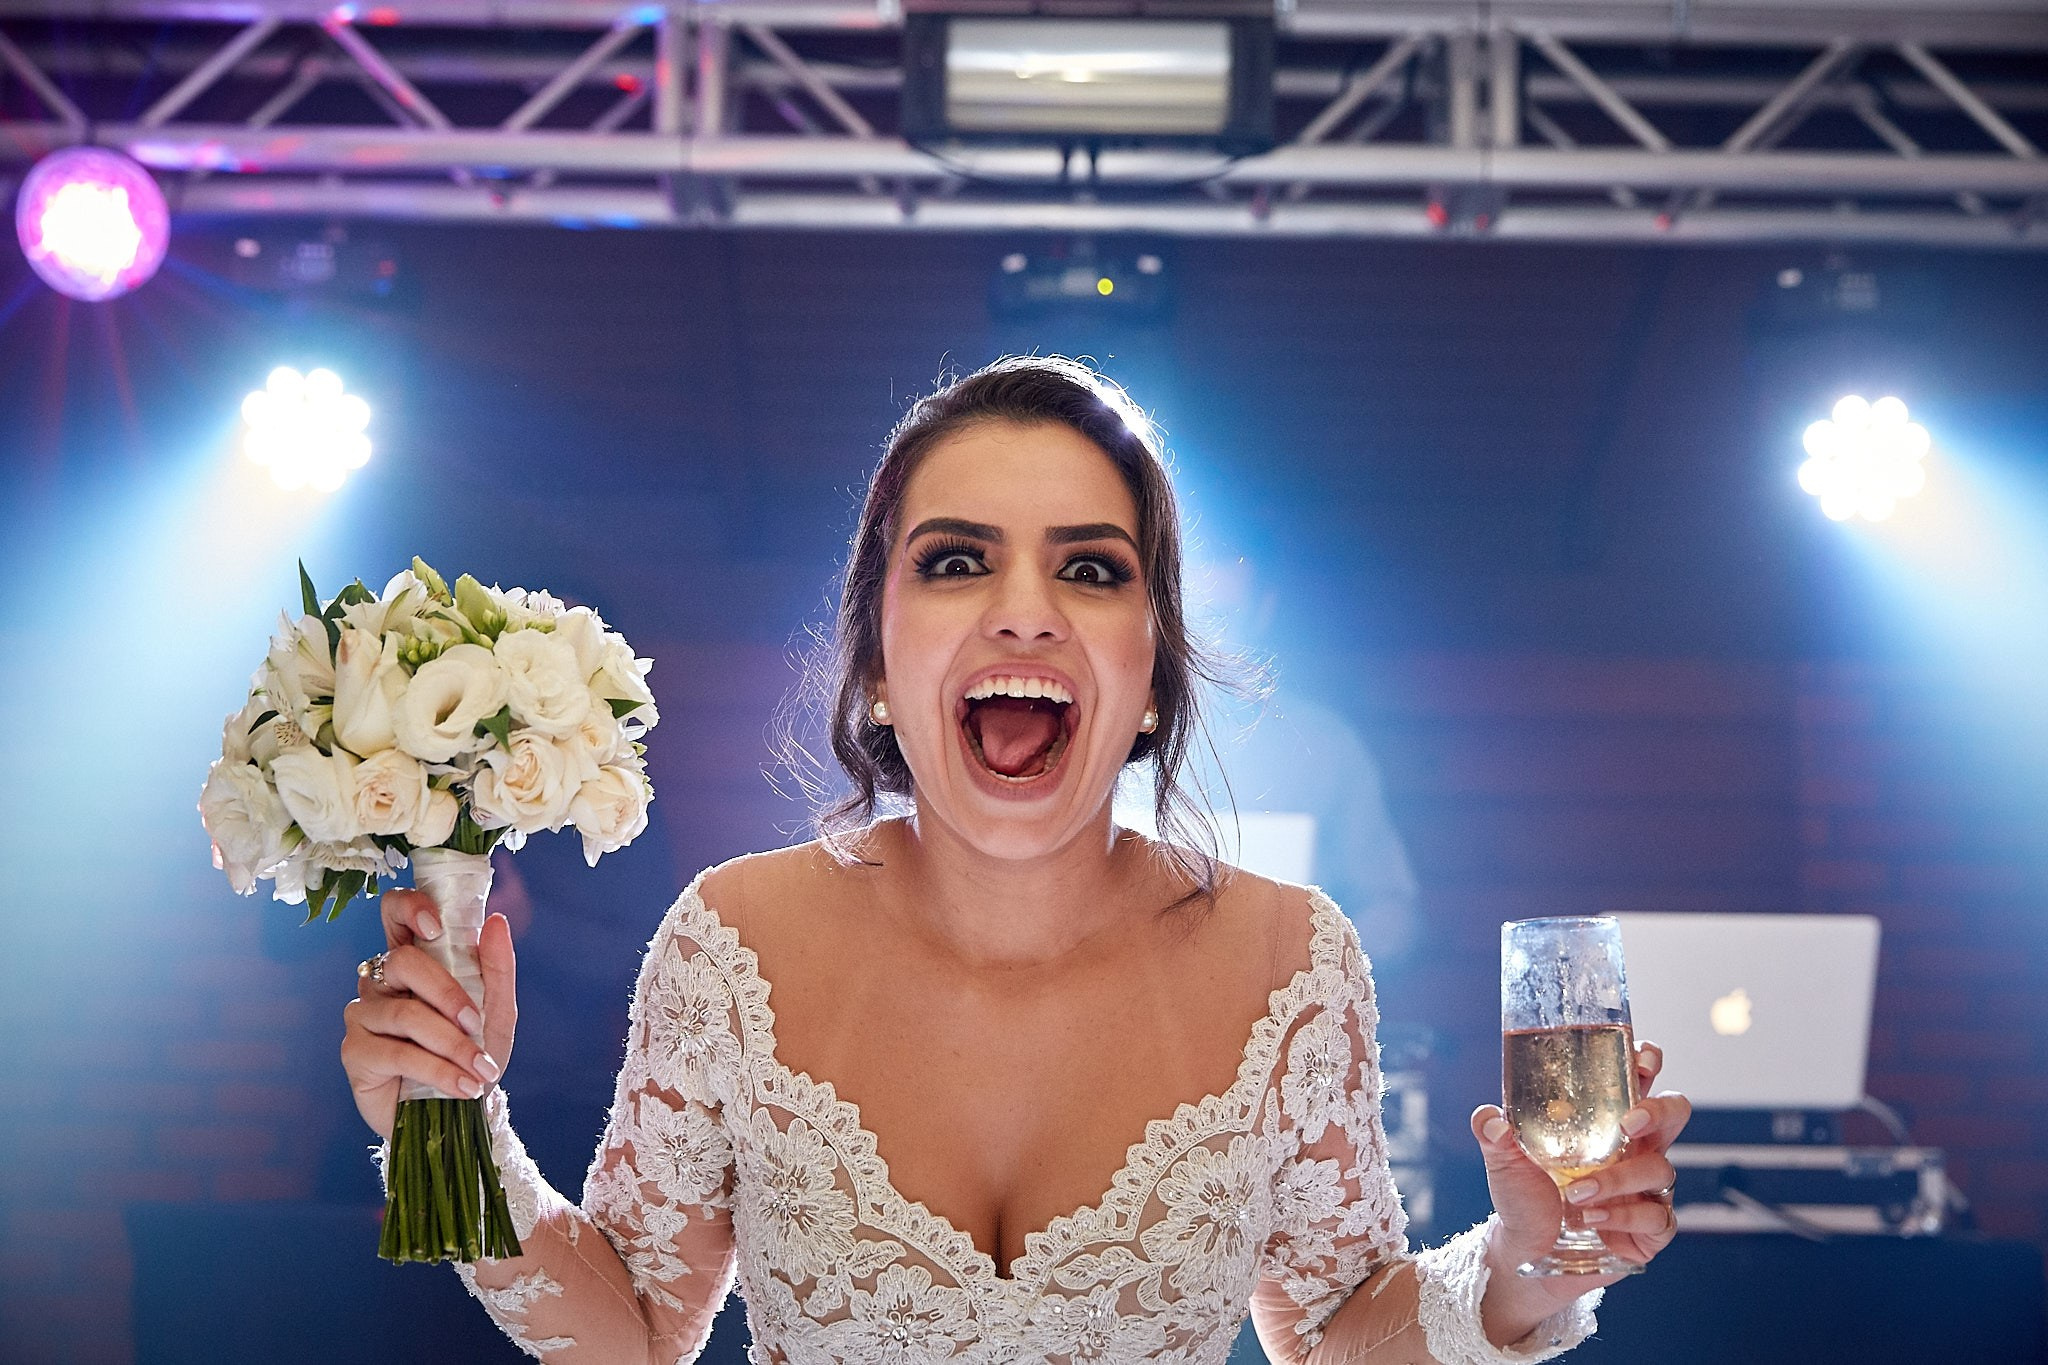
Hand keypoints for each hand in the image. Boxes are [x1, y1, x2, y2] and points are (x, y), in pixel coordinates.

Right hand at [339, 888, 518, 1139]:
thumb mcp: (496, 1010)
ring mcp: (363, 1015)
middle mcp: (381, 981)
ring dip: (451, 1043)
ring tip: (481, 1069)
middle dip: (446, 992)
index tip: (435, 927)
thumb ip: (496, 967)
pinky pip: (397, 1054)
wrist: (462, 1109)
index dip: (409, 908)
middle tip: (476, 1022)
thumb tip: (496, 921)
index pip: (394, 912)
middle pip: (401, 961)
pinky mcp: (355, 1053)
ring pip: (405, 1013)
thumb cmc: (473, 1051)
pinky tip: (464, 1086)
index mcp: (413, 959)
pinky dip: (439, 1070)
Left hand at [1471, 1041, 1692, 1296]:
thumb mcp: (1503, 1159)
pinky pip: (1656, 1216)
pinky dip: (1622, 1216)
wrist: (1527, 1250)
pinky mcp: (1651, 1227)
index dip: (1647, 1062)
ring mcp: (1648, 1187)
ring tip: (1575, 1193)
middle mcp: (1635, 1148)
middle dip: (1659, 1111)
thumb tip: (1492, 1120)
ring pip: (1659, 1169)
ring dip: (1617, 1179)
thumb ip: (1493, 1131)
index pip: (1638, 1079)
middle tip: (1629, 1122)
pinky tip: (1590, 1218)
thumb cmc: (1524, 1194)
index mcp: (1605, 1121)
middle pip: (1674, 1113)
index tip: (1642, 1060)